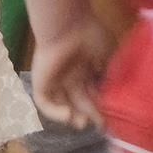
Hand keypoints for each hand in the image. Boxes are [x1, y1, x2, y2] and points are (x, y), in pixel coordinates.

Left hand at [30, 14, 111, 128]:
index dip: (101, 104)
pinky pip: (45, 103)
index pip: (93, 92)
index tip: (110, 116)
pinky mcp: (41, 84)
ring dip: (72, 116)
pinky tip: (68, 114)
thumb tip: (112, 89)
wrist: (67, 27)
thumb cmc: (89, 36)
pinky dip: (55, 112)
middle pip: (80, 100)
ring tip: (82, 123)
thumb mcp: (107, 54)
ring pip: (62, 104)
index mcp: (86, 69)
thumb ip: (110, 71)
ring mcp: (55, 82)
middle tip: (99, 124)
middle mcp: (71, 77)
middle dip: (89, 113)